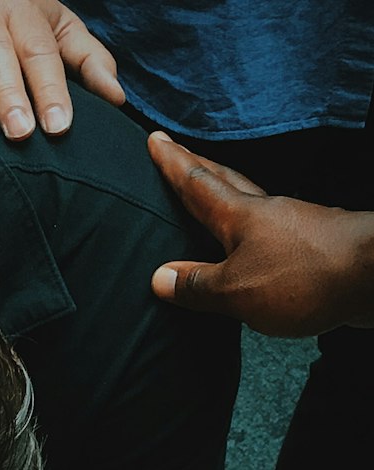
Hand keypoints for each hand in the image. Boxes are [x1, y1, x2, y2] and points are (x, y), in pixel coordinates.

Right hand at [0, 0, 122, 139]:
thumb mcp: (54, 23)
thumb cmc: (8, 9)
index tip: (60, 126)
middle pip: (1, 55)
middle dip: (10, 92)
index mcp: (26, 17)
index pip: (43, 56)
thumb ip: (85, 58)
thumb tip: (117, 97)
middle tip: (19, 131)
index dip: (52, 90)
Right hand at [148, 130, 373, 336]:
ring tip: (211, 195)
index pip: (198, 184)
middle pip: (226, 182)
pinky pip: (272, 230)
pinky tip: (253, 242)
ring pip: (251, 203)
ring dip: (227, 195)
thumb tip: (160, 278)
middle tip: (179, 152)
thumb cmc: (303, 278)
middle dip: (198, 167)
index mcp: (240, 217)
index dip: (174, 164)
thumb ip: (198, 285)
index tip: (156, 140)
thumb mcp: (237, 290)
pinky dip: (253, 229)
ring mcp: (293, 225)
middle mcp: (266, 212)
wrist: (372, 274)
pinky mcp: (313, 245)